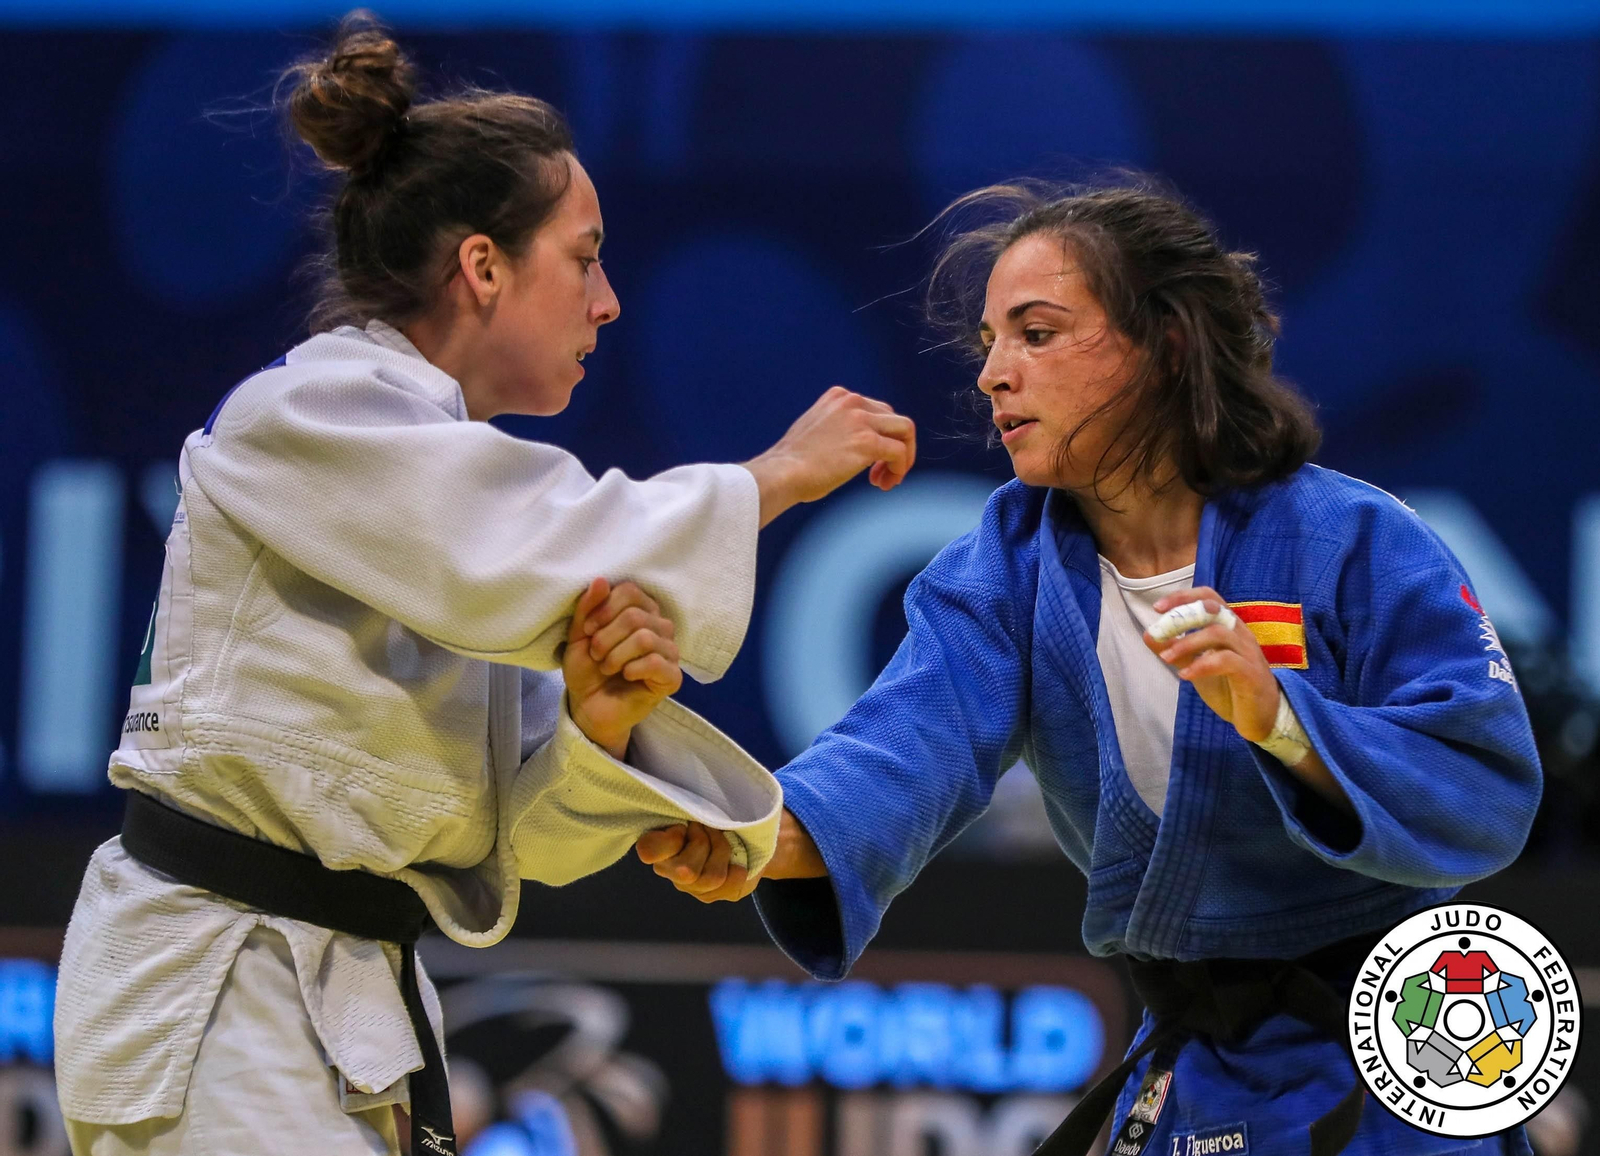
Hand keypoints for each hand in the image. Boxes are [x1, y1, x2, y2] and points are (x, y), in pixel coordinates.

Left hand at [563, 577, 682, 759]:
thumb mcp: (579, 635)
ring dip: (616, 655)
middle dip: (606, 637)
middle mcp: (660, 626)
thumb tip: (601, 580)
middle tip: (596, 655)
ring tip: (607, 667)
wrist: (588, 707)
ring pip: (645, 638)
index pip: (630, 591)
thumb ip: (588, 608)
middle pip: (635, 616)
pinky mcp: (672, 677)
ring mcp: (669, 651)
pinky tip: (626, 676)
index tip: (588, 630)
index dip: (604, 609)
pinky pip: (656, 662)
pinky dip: (633, 669)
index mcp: (641, 610)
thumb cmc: (587, 668)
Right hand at [635, 808, 826, 902]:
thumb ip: (691, 807)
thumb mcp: (704, 803)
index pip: (649, 850)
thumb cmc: (717, 812)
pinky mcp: (711, 896)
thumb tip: (693, 817)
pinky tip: (737, 862)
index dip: (670, 840)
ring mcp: (689, 886)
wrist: (745, 832)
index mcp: (658, 842)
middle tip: (709, 829)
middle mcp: (669, 868)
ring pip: (710, 878)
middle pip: (686, 870)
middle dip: (706, 844)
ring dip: (723, 853)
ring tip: (726, 841)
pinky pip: (729, 887)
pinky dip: (738, 870)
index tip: (684, 827)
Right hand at [743, 386, 916, 526]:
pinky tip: (884, 484)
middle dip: (894, 446)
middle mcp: (852, 402)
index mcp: (838, 397)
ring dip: (903, 457)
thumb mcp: (816, 432)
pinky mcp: (868, 441)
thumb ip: (839, 429)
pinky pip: (899, 452)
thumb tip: (857, 445)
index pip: (876, 411)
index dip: (881, 437)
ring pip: (905, 430)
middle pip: (894, 419)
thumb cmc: (792, 464)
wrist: (781, 474)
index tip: (871, 462)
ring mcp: (861, 420)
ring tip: (890, 479)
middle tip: (880, 474)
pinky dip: (899, 469)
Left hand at [1143, 587, 1280, 742]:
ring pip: (1218, 633)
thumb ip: (1177, 650)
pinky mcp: (1251, 673)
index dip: (1183, 597)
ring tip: (1166, 658)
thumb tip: (1149, 634)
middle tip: (1159, 630)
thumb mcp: (1197, 666)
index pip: (1209, 597)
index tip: (1157, 608)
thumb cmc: (1230, 686)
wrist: (1261, 717)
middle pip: (1213, 609)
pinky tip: (1185, 675)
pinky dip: (1201, 665)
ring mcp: (1248, 652)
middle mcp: (1240, 633)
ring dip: (1186, 643)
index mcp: (1228, 627)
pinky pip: (1226, 660)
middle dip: (1183, 615)